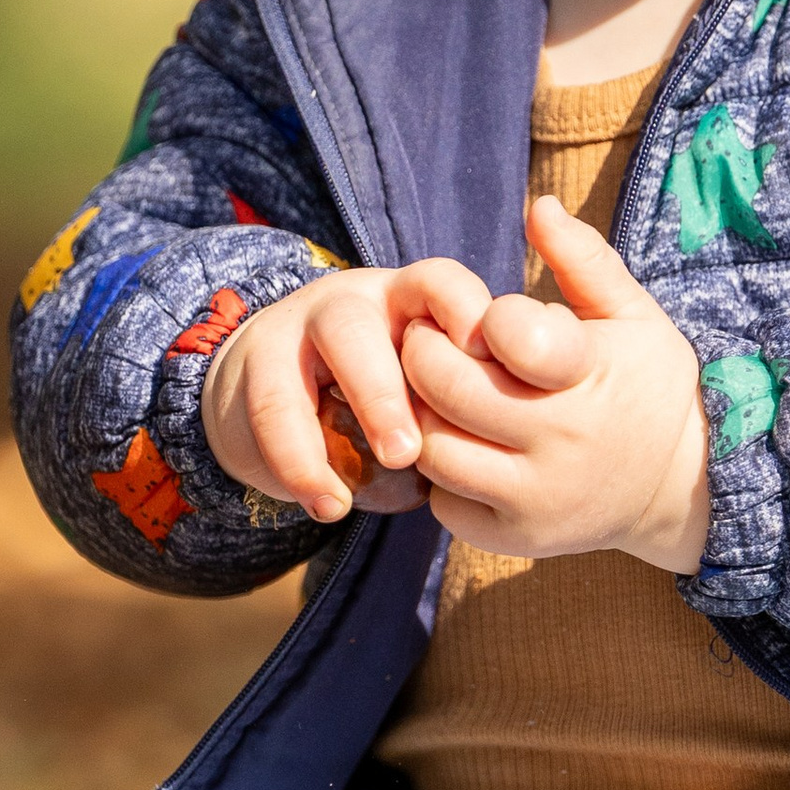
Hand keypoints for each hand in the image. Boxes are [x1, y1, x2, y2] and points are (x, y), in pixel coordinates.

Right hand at [203, 260, 493, 523]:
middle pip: (380, 319)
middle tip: (413, 450)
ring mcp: (305, 324)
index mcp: (412, 297)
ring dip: (366, 405)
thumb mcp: (427, 383)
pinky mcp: (258, 364)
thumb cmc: (385, 391)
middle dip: (396, 384)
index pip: (444, 284)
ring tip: (392, 465)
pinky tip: (329, 506)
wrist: (277, 394)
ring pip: (336, 345)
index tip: (498, 374)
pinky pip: (274, 407)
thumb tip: (531, 435)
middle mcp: (360, 299)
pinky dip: (301, 463)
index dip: (471, 317)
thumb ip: (469, 393)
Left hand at [403, 197, 709, 572]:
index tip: (484, 320)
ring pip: (432, 447)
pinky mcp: (515, 537)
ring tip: (440, 394)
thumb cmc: (646, 385)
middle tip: (427, 341)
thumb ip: (584, 260)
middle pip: (445, 388)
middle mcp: (563, 439)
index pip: (504, 332)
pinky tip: (464, 445)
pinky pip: (442, 500)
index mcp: (591, 372)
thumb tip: (538, 204)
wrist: (681, 486)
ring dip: (422, 414)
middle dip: (423, 353)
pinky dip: (440, 471)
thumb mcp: (633, 315)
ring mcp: (537, 495)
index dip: (479, 318)